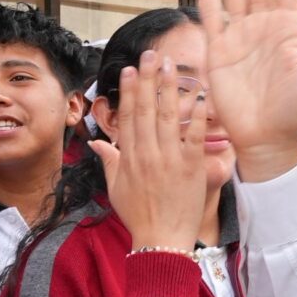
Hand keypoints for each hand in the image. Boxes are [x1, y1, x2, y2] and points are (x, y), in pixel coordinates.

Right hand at [98, 52, 210, 256]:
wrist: (161, 241)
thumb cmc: (139, 217)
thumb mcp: (115, 189)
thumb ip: (109, 162)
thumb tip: (96, 143)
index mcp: (129, 157)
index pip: (128, 116)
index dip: (129, 90)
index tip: (130, 69)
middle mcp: (148, 154)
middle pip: (146, 109)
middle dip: (148, 79)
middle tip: (151, 54)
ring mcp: (170, 159)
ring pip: (168, 116)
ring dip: (169, 88)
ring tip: (171, 65)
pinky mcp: (191, 167)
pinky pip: (194, 136)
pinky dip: (197, 116)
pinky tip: (200, 95)